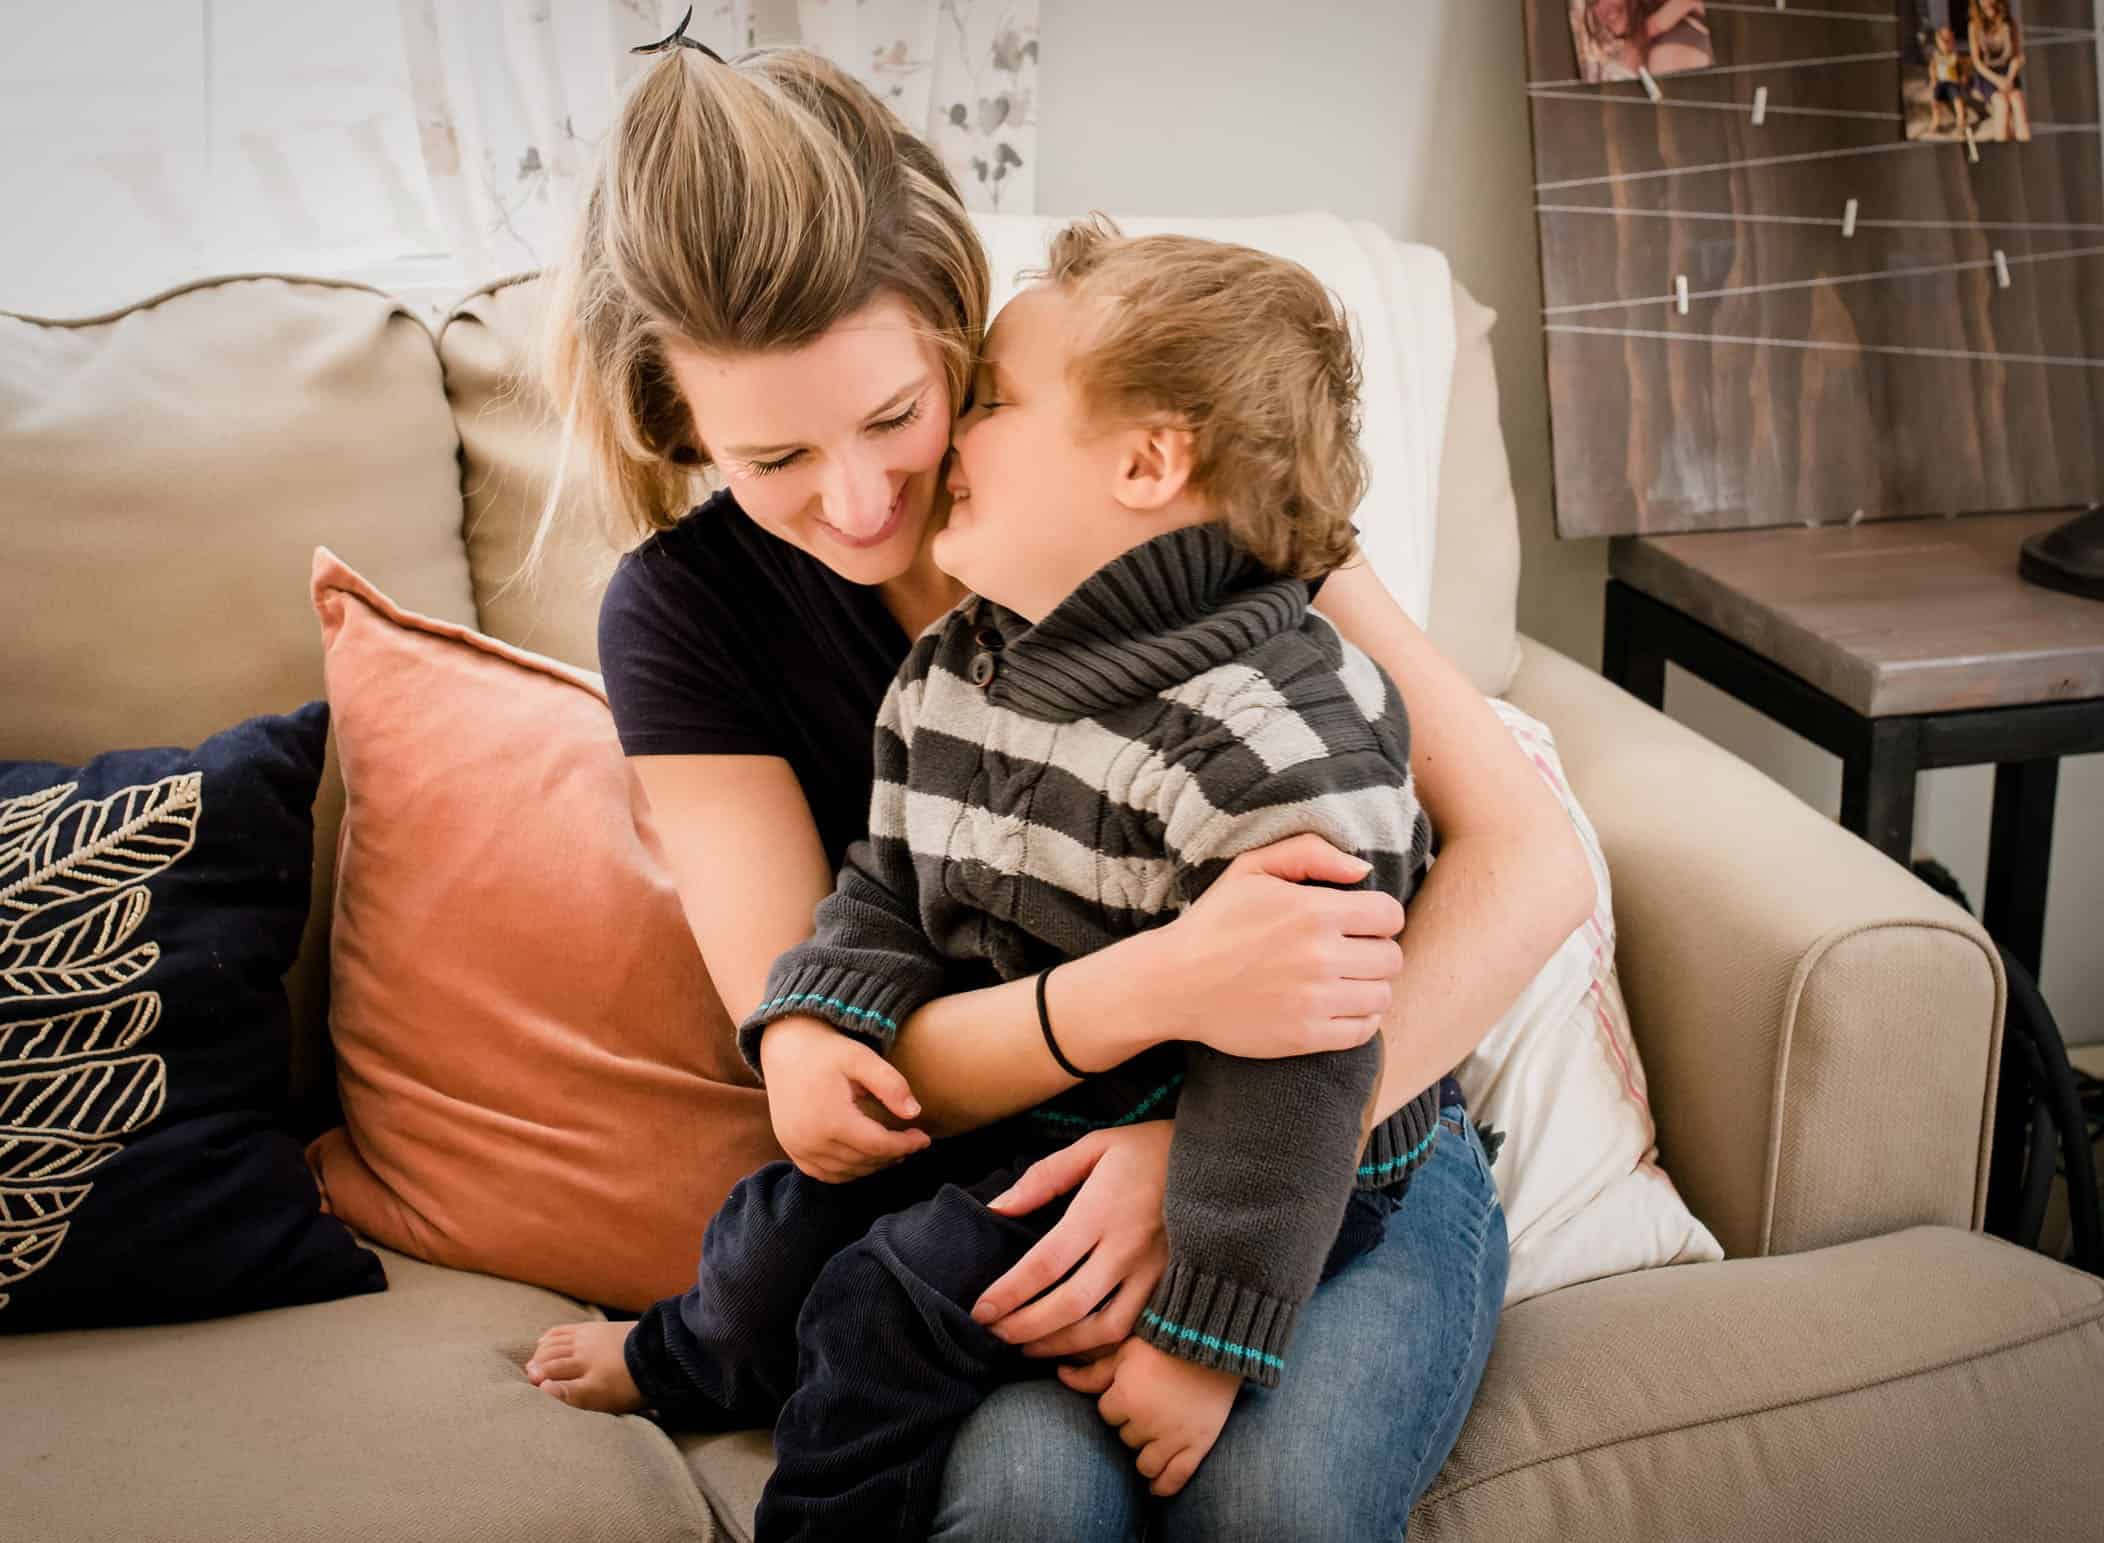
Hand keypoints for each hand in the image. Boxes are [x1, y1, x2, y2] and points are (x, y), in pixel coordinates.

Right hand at [756, 1015, 929, 1182]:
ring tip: (893, 1150)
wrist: (785, 1048)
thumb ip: (891, 1085)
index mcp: (831, 1119)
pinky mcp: (791, 1149)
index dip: (906, 1145)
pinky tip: (865, 1158)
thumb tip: (915, 1113)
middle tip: (912, 1143)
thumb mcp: (861, 1058)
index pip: (878, 1145)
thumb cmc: (827, 1051)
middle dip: (893, 1155)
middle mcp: (811, 1140)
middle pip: (864, 1161)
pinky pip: (825, 1174)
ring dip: (873, 1165)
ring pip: (846, 1172)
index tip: (925, 1138)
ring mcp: (798, 1148)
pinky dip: (848, 1171)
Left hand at [968, 1122, 1172, 1356]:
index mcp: (1102, 1211)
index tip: (980, 1310)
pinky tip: (1075, 1346)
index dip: (1009, 1293)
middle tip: (994, 1334)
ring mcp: (1155, 1273)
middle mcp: (1128, 1249)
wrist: (1225, 1163)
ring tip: (1027, 1347)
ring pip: (1103, 1330)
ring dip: (1059, 1346)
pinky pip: (1134, 1332)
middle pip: (1068, 1305)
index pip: (1045, 1264)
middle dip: (1024, 1327)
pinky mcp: (1174, 1288)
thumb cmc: (1151, 1150)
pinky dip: (1100, 1347)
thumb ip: (1044, 1177)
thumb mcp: (1095, 1146)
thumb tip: (997, 1207)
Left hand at [1058, 1339, 1239, 1497]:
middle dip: (1133, 1426)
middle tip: (1149, 1408)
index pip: (1107, 1415)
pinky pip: (1176, 1478)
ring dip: (1145, 1454)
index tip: (1132, 1391)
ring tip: (1153, 1440)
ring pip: (1145, 1464)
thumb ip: (1091, 1373)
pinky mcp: (1198, 1445)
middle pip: (1126, 1438)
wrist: (1213, 1340)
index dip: (1117, 1403)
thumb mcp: (1124, 1352)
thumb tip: (1059, 1375)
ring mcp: (1174, 1437)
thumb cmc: (1164, 1341)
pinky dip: (1164, 1486)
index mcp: (1126, 1396)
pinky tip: (1156, 1487)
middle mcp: (1147, 1422)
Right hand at [1160, 833, 1404, 1056]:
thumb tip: (1364, 871)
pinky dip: (1361, 1019)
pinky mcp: (1305, 1036)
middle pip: (1391, 958)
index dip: (1380, 917)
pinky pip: (1363, 1030)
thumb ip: (1310, 853)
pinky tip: (1340, 1006)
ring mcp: (1314, 1000)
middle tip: (1351, 952)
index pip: (1390, 915)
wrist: (1174, 982)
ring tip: (1345, 980)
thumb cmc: (1216, 922)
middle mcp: (1320, 957)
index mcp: (1314, 911)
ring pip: (1382, 995)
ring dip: (1370, 986)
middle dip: (1376, 951)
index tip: (1359, 923)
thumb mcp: (1252, 869)